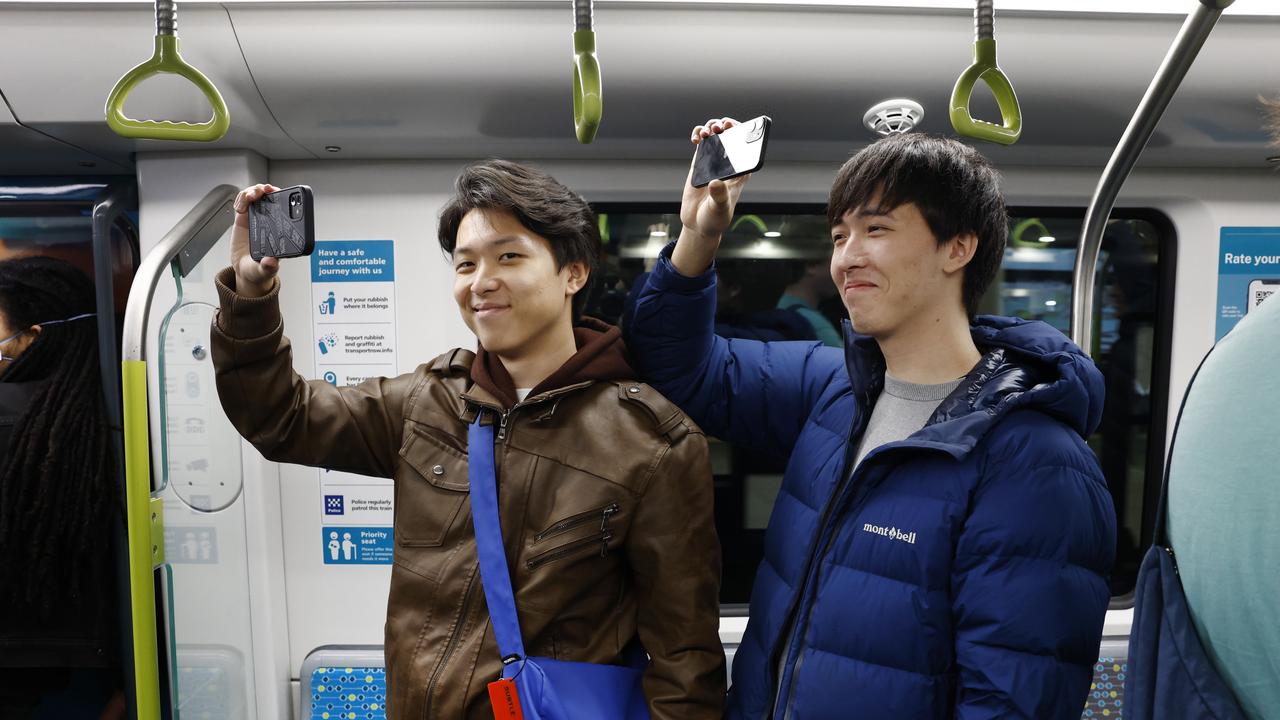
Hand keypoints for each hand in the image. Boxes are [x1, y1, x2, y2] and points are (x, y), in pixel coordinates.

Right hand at [231, 183, 280, 297]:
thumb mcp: (264, 271)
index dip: (284, 200)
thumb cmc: (258, 269)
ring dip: (254, 191)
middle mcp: (270, 222)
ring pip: (257, 197)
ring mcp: (257, 218)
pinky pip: (243, 202)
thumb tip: (271, 262)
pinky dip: (241, 198)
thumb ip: (268, 267)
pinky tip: (240, 205)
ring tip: (251, 196)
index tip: (281, 195)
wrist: (244, 269)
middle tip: (265, 191)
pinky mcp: (244, 218)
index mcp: (280, 232)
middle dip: (268, 190)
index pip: (285, 212)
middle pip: (271, 198)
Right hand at [673, 117, 750, 276]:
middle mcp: (729, 163)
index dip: (742, 132)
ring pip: (716, 134)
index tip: (733, 128)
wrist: (698, 224)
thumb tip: (715, 182)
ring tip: (706, 133)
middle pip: (731, 135)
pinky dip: (698, 135)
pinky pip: (701, 142)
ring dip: (711, 127)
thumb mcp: (719, 209)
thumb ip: (719, 196)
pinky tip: (695, 139)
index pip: (747, 146)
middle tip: (720, 128)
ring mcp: (714, 161)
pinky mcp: (700, 162)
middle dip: (726, 125)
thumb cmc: (715, 218)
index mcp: (741, 172)